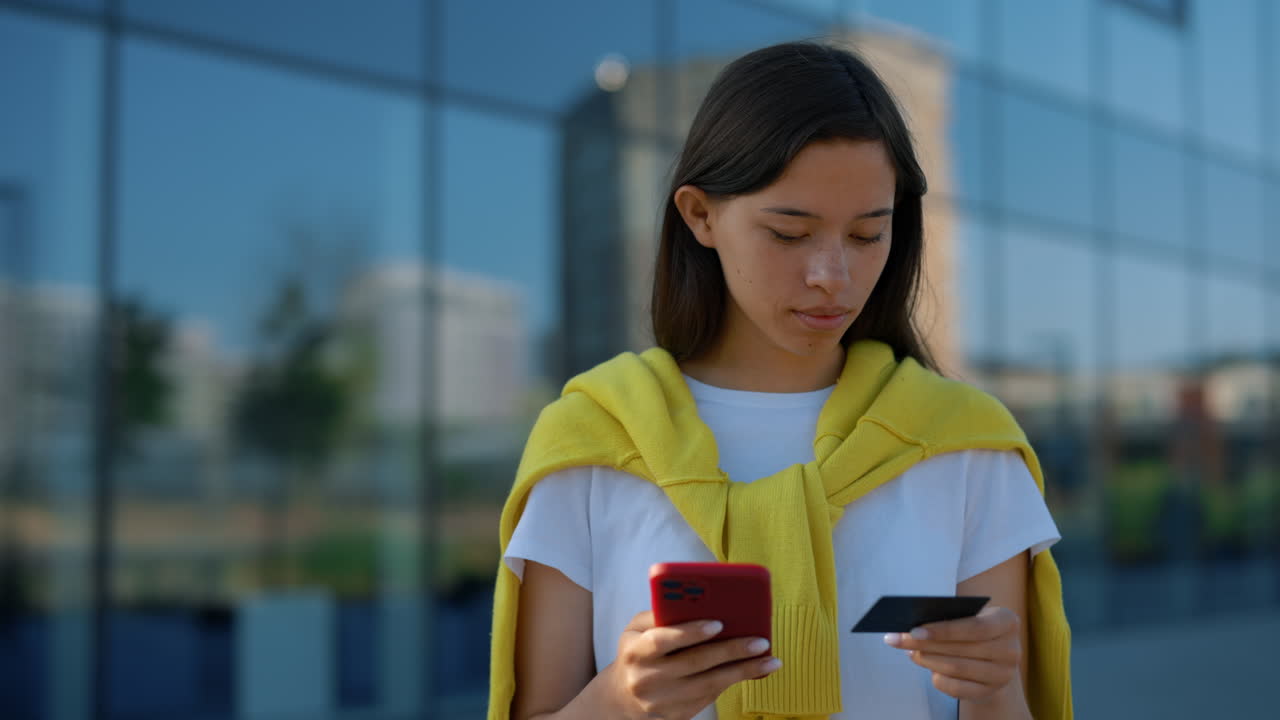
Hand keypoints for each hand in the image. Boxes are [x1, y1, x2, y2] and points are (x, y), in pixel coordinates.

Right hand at [600, 610, 780, 719]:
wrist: (625, 695)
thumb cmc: (639, 650)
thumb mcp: (637, 628)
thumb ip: (662, 613)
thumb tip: (702, 603)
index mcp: (634, 651)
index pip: (662, 640)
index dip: (690, 632)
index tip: (718, 623)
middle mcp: (646, 679)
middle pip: (694, 663)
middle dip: (731, 651)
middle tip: (760, 641)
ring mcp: (662, 701)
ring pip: (709, 684)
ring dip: (743, 671)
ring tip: (769, 659)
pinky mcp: (677, 715)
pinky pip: (710, 696)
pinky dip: (734, 681)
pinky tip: (754, 671)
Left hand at [883, 606, 1021, 703]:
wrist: (996, 654)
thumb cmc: (976, 628)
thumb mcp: (971, 615)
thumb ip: (949, 617)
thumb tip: (912, 625)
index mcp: (1008, 622)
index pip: (975, 627)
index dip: (943, 630)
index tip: (913, 630)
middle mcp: (1011, 650)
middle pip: (961, 649)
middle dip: (924, 645)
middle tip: (897, 639)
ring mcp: (1003, 674)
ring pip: (956, 669)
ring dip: (927, 660)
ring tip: (908, 651)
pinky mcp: (991, 691)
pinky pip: (957, 689)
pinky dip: (937, 678)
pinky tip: (926, 667)